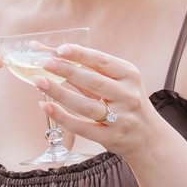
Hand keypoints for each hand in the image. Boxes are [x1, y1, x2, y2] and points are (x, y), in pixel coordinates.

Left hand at [34, 45, 158, 158]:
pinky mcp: (111, 137)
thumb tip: (49, 53)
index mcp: (129, 75)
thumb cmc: (124, 102)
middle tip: (44, 63)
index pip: (102, 61)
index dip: (81, 54)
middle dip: (67, 71)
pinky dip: (63, 117)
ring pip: (86, 105)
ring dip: (60, 93)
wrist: (148, 137)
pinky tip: (46, 106)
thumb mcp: (115, 82)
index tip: (60, 49)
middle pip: (94, 82)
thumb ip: (85, 69)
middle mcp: (127, 95)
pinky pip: (82, 127)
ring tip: (39, 81)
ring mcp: (121, 118)